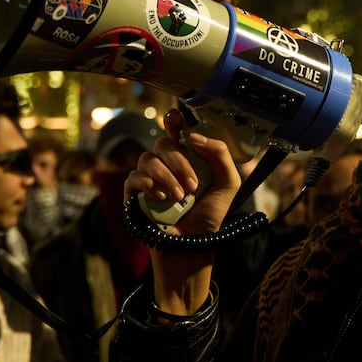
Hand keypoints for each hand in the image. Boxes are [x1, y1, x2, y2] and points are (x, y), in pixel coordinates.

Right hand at [125, 108, 243, 315]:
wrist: (193, 244)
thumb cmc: (209, 215)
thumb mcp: (227, 183)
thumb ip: (219, 154)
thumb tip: (193, 137)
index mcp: (187, 157)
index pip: (176, 130)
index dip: (173, 120)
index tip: (174, 117)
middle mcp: (165, 163)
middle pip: (163, 143)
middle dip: (180, 163)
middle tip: (192, 187)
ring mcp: (148, 177)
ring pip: (147, 158)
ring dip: (167, 177)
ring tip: (179, 198)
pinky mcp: (134, 193)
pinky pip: (134, 177)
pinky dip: (149, 184)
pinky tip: (161, 198)